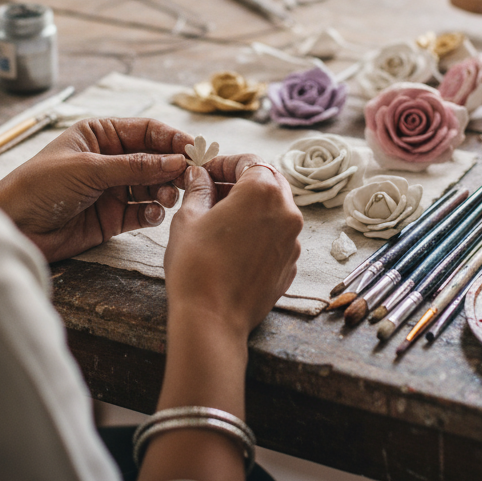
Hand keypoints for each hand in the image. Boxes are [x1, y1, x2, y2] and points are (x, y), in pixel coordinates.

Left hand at [0, 118, 192, 262]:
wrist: (12, 228)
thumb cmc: (40, 186)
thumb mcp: (88, 169)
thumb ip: (134, 166)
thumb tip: (176, 160)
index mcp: (101, 135)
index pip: (147, 131)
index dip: (172, 139)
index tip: (194, 150)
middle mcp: (110, 159)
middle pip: (155, 159)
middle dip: (173, 167)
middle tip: (190, 178)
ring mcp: (112, 189)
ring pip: (152, 185)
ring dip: (165, 190)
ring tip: (168, 198)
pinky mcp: (112, 217)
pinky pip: (142, 211)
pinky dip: (152, 212)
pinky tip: (153, 214)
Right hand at [164, 154, 302, 336]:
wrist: (212, 319)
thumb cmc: (196, 265)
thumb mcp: (188, 217)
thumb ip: (199, 189)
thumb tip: (199, 175)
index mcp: (263, 191)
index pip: (248, 161)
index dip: (224, 163)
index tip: (205, 171)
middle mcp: (287, 212)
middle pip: (267, 181)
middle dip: (240, 182)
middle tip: (211, 191)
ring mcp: (292, 240)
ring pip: (275, 209)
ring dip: (251, 206)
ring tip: (220, 218)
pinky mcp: (290, 264)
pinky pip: (277, 236)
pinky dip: (259, 231)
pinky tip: (234, 244)